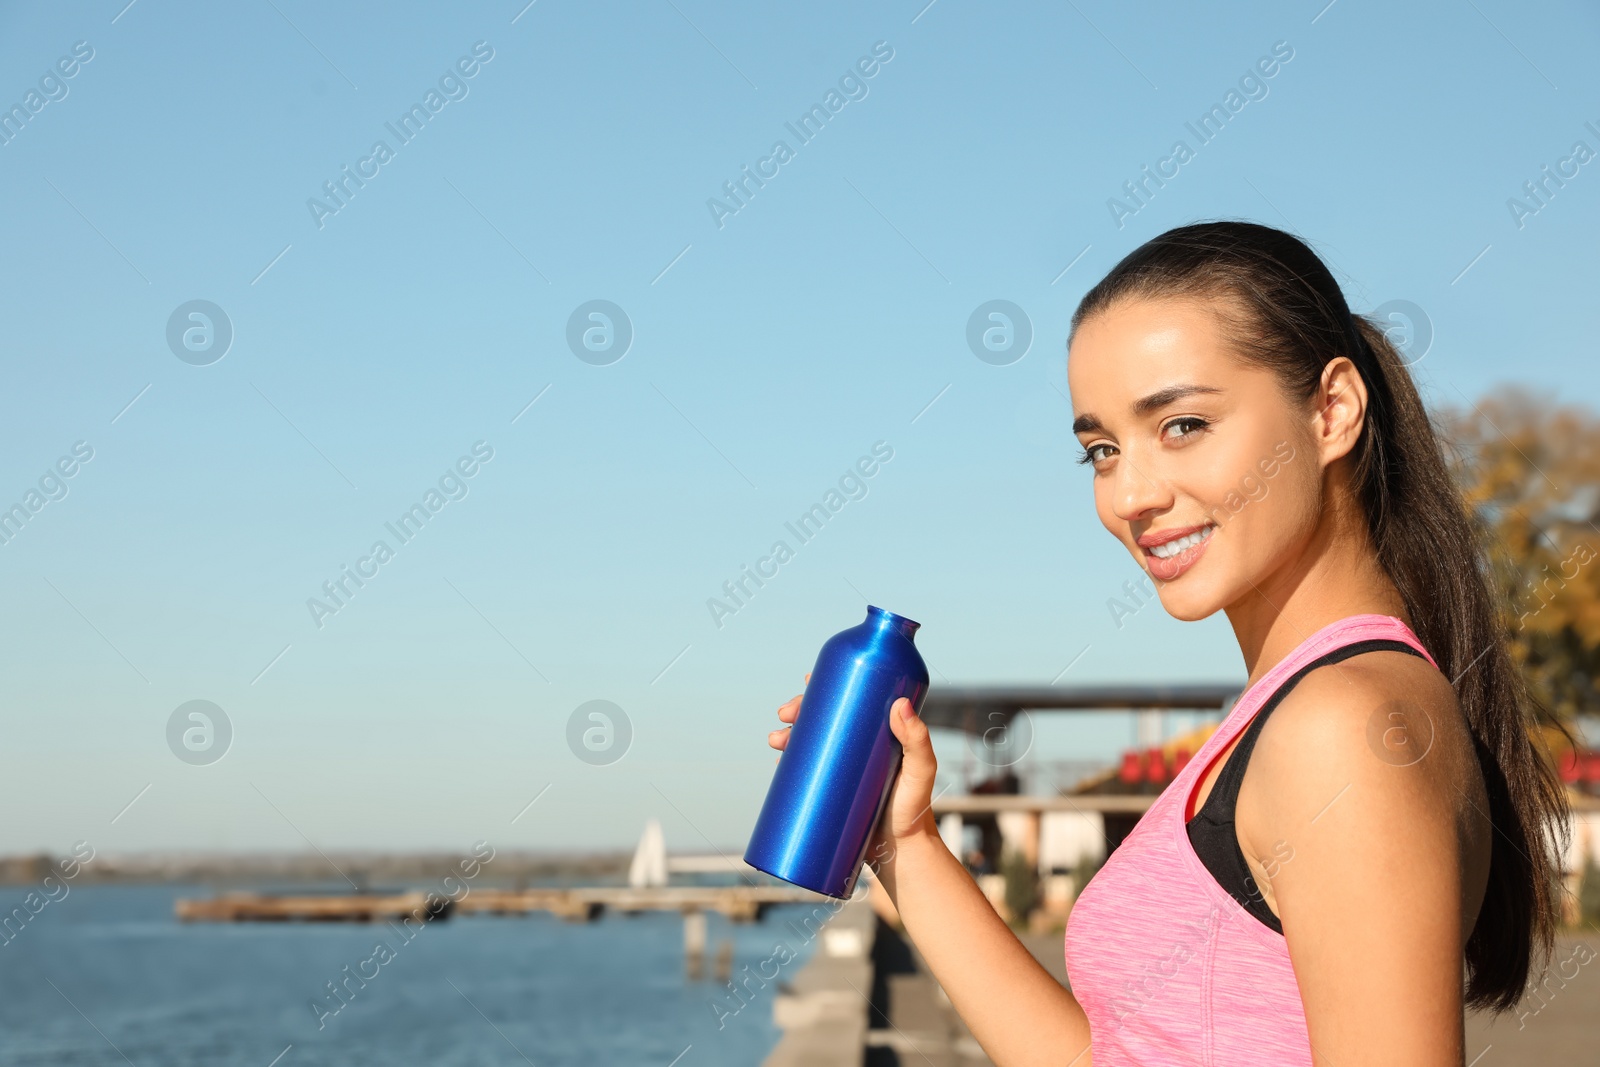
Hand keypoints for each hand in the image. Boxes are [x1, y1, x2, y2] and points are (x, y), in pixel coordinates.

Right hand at [769, 675, 939, 870]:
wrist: (899, 854)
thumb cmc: (915, 810)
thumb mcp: (920, 772)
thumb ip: (917, 740)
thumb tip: (899, 703)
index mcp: (879, 734)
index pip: (851, 701)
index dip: (827, 688)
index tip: (808, 682)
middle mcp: (860, 749)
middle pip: (824, 720)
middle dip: (799, 712)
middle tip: (785, 715)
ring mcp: (844, 772)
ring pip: (811, 744)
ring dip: (788, 736)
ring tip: (776, 741)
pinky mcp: (832, 793)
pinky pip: (807, 773)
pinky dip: (790, 763)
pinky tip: (779, 761)